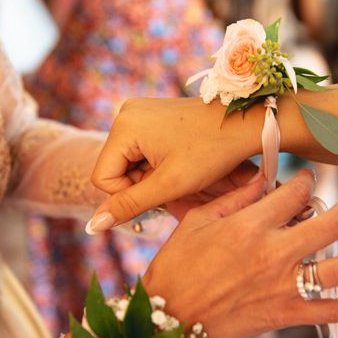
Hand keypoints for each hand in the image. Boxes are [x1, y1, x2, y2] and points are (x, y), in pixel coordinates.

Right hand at [88, 97, 263, 230]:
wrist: (245, 123)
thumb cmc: (212, 152)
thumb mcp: (169, 185)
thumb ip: (129, 205)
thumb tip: (93, 226)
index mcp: (123, 126)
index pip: (103, 178)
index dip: (130, 193)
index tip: (163, 186)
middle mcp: (125, 112)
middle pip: (115, 168)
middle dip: (142, 181)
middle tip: (176, 176)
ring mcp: (138, 111)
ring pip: (128, 161)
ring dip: (150, 173)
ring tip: (180, 166)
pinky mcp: (151, 114)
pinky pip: (140, 149)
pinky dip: (156, 161)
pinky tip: (179, 157)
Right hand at [142, 170, 337, 337]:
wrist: (168, 318)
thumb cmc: (175, 267)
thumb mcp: (197, 222)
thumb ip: (235, 198)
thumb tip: (265, 178)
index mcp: (250, 226)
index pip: (296, 192)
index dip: (307, 180)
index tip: (307, 179)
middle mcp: (274, 253)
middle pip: (334, 221)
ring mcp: (283, 286)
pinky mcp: (286, 315)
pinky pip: (334, 312)